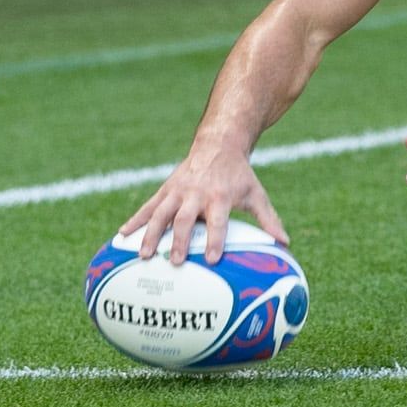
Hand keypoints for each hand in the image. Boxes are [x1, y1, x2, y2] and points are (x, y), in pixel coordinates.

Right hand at [119, 144, 288, 264]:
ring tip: (144, 255)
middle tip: (175, 262)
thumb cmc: (239, 175)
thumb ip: (268, 220)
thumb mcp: (256, 194)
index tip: (213, 259)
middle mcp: (197, 194)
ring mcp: (178, 191)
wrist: (218, 144)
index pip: (218, 221)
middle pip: (185, 219)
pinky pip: (147, 206)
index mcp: (220, 197)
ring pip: (160, 213)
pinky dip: (135, 220)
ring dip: (151, 234)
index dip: (215, 239)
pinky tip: (122, 236)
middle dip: (180, 241)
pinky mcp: (165, 189)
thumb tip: (285, 244)